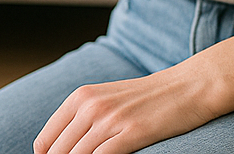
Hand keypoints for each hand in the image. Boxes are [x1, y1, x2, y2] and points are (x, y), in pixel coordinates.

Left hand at [34, 67, 220, 153]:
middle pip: (59, 152)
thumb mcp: (107, 100)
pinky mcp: (133, 132)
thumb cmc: (148, 98)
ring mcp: (111, 119)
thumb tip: (63, 148)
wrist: (188, 86)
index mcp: (80, 97)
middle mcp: (90, 106)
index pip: (46, 141)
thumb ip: (83, 120)